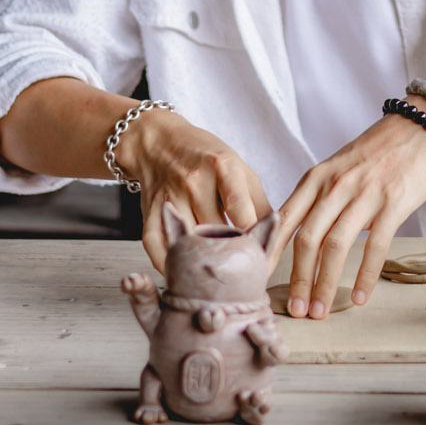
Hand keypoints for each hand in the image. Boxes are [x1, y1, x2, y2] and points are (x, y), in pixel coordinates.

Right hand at [117, 110, 272, 269]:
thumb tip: (275, 241)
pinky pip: (160, 251)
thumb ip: (259, 204)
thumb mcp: (240, 169)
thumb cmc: (206, 158)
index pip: (243, 214)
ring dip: (203, 265)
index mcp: (223, 167)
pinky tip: (186, 272)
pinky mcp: (150, 214)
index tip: (259, 261)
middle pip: (217, 235)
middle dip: (230, 259)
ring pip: (190, 247)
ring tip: (216, 279)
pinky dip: (173, 266)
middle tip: (240, 277)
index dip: (254, 242)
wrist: (159, 144)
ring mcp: (170, 199)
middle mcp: (195, 182)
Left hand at [270, 112, 425, 317]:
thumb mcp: (336, 168)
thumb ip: (316, 199)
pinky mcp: (393, 203)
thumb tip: (295, 237)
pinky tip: (360, 297)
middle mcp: (335, 186)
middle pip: (307, 239)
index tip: (259, 281)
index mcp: (316, 178)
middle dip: (298, 280)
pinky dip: (365, 275)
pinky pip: (375, 246)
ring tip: (320, 311)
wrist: (418, 128)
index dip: (269, 254)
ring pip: (336, 246)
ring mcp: (364, 194)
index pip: (284, 221)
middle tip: (295, 311)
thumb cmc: (375, 154)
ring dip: (325, 284)